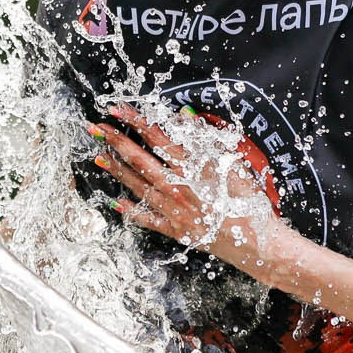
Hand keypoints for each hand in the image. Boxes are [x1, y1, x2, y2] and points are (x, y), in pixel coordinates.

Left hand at [88, 109, 302, 280]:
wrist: (256, 243)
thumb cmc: (249, 202)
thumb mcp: (233, 162)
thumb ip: (206, 138)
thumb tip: (183, 116)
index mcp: (191, 168)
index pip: (158, 137)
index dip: (136, 121)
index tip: (118, 109)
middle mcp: (177, 187)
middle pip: (140, 160)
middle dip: (116, 142)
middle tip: (96, 129)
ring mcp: (173, 210)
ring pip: (138, 186)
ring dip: (117, 170)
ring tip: (98, 157)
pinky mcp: (176, 229)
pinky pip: (148, 219)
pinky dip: (131, 211)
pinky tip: (116, 202)